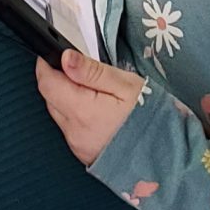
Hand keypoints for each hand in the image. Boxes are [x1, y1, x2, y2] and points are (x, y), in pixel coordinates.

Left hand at [35, 48, 144, 163]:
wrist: (163, 154)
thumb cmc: (149, 118)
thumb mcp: (125, 85)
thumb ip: (91, 71)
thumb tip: (66, 58)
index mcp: (83, 111)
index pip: (47, 84)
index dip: (46, 65)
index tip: (52, 55)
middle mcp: (75, 131)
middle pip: (50, 98)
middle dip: (58, 81)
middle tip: (82, 73)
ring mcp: (77, 145)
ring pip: (58, 113)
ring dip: (67, 99)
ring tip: (95, 94)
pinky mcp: (82, 153)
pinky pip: (69, 128)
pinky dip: (75, 116)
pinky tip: (95, 111)